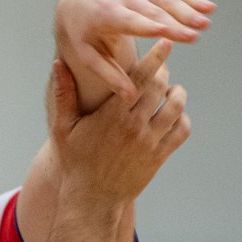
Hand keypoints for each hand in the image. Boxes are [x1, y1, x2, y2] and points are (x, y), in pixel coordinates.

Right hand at [49, 39, 189, 208]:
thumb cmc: (75, 161)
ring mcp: (150, 142)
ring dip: (177, 94)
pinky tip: (173, 115)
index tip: (166, 42)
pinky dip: (182, 119)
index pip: (141, 78)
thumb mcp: (62, 129)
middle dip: (164, 73)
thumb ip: (63, 95)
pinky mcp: (159, 157)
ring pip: (176, 107)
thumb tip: (58, 64)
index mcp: (112, 115)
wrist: (92, 199)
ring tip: (170, 90)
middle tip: (160, 68)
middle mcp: (135, 127)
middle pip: (161, 87)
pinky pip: (181, 131)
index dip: (156, 57)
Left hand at [55, 0, 213, 101]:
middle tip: (198, 32)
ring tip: (207, 21)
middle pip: (155, 9)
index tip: (176, 37)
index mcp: (107, 15)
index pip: (135, 22)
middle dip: (177, 19)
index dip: (157, 28)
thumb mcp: (87, 56)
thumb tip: (130, 99)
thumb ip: (108, 75)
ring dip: (188, 8)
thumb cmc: (82, 34)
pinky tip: (208, 7)